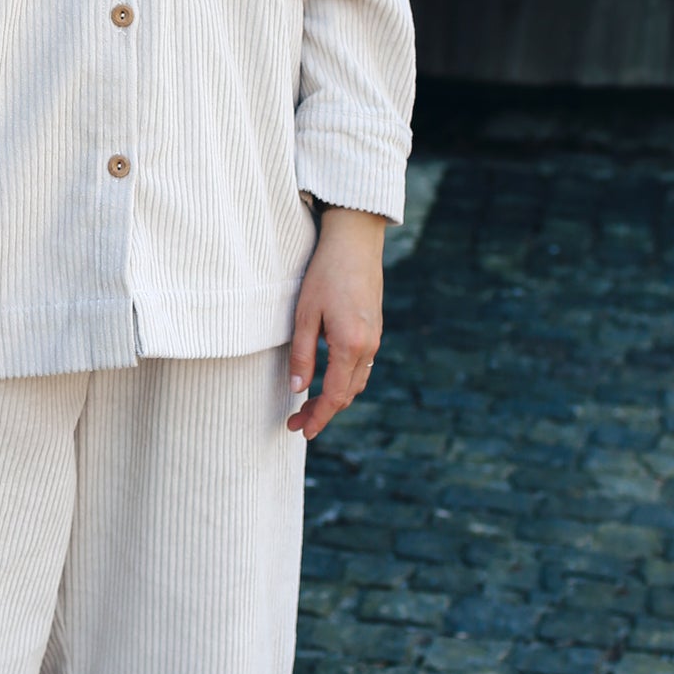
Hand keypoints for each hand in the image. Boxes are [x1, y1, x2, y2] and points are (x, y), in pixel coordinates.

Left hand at [289, 206, 386, 440]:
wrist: (355, 242)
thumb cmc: (325, 274)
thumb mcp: (305, 315)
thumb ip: (303, 355)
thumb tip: (298, 389)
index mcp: (351, 345)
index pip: (335, 395)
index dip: (318, 417)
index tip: (301, 431)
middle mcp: (369, 346)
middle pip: (348, 394)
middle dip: (323, 413)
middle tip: (297, 423)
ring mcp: (375, 338)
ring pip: (357, 382)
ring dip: (336, 399)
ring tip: (309, 407)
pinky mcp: (375, 329)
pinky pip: (362, 367)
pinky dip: (346, 382)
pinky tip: (329, 381)